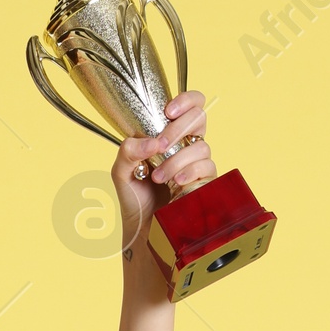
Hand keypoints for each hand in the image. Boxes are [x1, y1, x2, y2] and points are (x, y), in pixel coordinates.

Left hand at [111, 89, 216, 259]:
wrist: (142, 230)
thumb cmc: (134, 197)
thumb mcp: (121, 170)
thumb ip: (129, 149)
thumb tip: (152, 141)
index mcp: (169, 134)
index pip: (191, 104)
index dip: (186, 100)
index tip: (168, 112)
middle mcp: (187, 145)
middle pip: (200, 117)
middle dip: (178, 129)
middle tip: (160, 146)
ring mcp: (198, 163)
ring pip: (201, 146)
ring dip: (178, 160)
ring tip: (160, 178)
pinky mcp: (206, 182)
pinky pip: (208, 168)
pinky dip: (190, 173)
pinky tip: (176, 185)